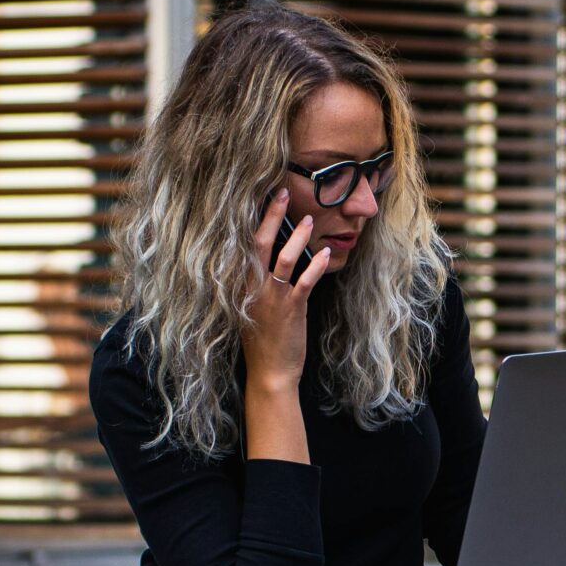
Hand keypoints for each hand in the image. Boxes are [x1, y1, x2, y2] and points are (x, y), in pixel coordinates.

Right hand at [242, 188, 331, 392]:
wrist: (269, 373)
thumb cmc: (261, 341)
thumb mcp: (249, 308)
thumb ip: (253, 284)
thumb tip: (265, 258)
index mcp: (239, 285)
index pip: (242, 245)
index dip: (251, 219)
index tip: (260, 197)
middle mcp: (252, 288)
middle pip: (258, 243)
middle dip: (271, 215)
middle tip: (282, 192)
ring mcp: (272, 298)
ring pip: (283, 258)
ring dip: (297, 236)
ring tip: (308, 219)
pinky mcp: (291, 309)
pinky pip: (304, 281)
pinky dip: (316, 266)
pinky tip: (325, 254)